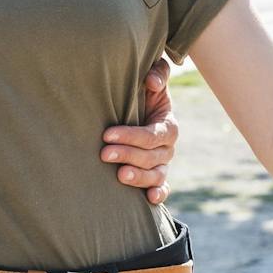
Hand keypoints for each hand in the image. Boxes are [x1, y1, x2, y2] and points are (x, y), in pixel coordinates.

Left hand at [102, 56, 179, 208]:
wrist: (136, 112)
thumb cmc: (141, 95)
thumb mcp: (151, 81)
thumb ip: (157, 73)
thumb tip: (152, 81)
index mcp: (168, 125)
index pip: (152, 135)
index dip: (131, 136)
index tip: (107, 134)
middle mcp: (167, 147)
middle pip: (152, 156)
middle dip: (128, 155)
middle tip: (104, 153)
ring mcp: (162, 164)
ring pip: (156, 175)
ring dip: (139, 177)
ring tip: (120, 175)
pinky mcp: (156, 178)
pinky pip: (162, 188)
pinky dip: (158, 194)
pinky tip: (149, 199)